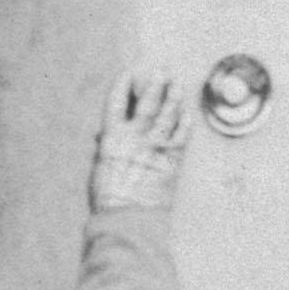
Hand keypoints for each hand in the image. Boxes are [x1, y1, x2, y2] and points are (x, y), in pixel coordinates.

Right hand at [90, 70, 191, 210]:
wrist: (128, 218)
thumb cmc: (109, 197)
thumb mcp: (100, 169)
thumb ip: (105, 149)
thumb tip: (105, 136)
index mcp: (112, 140)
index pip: (116, 105)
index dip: (123, 86)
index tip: (129, 73)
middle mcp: (135, 139)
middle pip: (147, 104)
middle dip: (155, 85)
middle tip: (162, 70)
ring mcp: (155, 148)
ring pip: (168, 116)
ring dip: (174, 97)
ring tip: (178, 84)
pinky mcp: (172, 160)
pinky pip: (182, 136)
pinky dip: (185, 122)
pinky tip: (188, 112)